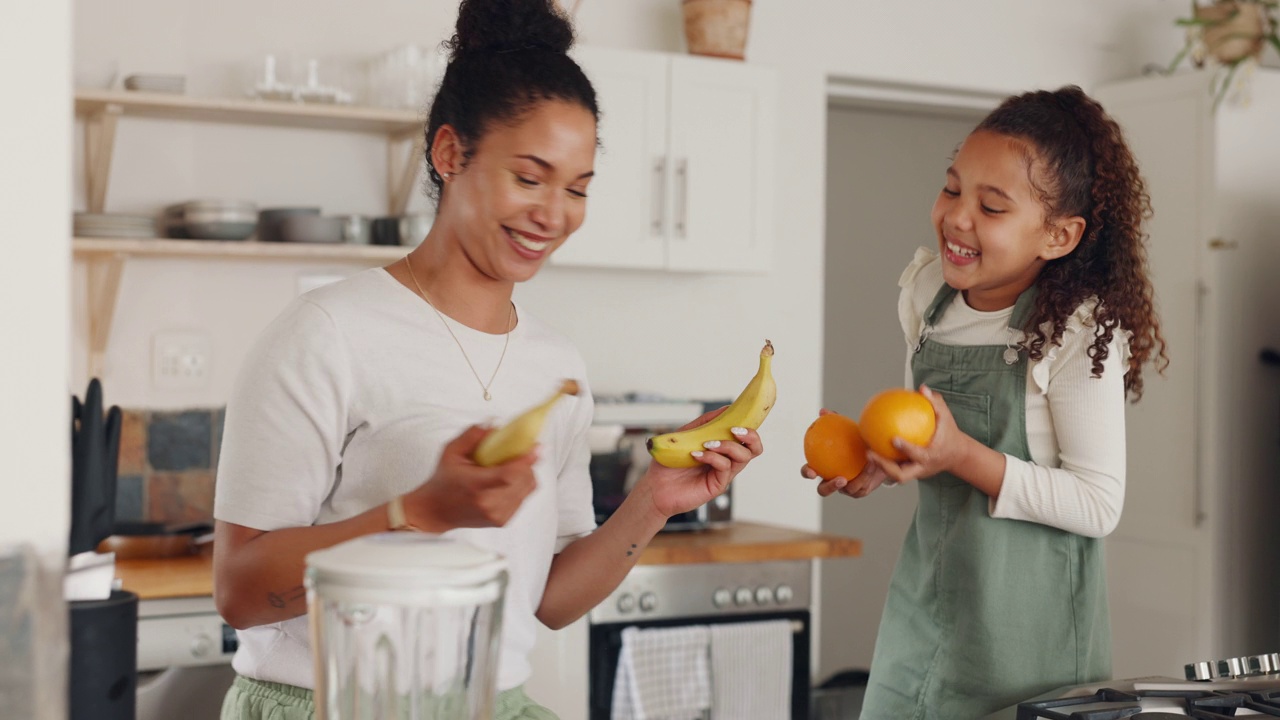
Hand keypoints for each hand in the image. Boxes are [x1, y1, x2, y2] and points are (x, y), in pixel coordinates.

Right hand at [402, 425, 538, 530]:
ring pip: (528, 489)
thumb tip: (494, 424)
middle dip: (528, 463)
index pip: (509, 475)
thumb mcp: (451, 452)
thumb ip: (472, 436)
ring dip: (526, 473)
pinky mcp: (503, 521)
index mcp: (477, 486)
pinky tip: (509, 480)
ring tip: (514, 465)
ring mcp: (498, 515)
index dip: (526, 460)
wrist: (436, 512)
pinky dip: (521, 485)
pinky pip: (523, 498)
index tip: (534, 446)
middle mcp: (490, 504)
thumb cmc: (443, 481)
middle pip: (524, 480)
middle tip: (523, 451)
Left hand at [634, 407, 763, 518]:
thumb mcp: (686, 435)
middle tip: (735, 430)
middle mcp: (727, 461)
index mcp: (723, 448)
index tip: (742, 414)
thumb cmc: (670, 462)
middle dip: (751, 436)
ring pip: (743, 457)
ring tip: (708, 443)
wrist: (655, 487)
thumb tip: (726, 409)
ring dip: (728, 445)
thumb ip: (706, 423)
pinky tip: (697, 455)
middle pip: (754, 449)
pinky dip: (713, 457)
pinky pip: (724, 467)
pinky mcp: (717, 485)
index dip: (750, 426)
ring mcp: (723, 474)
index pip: (746, 437)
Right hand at [801, 407, 892, 498]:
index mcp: (822, 468)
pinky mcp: (859, 491)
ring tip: (868, 463)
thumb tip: (823, 411)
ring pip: (849, 489)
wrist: (870, 453)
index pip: (809, 471)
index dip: (807, 472)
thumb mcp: (846, 431)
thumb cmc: (852, 440)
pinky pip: (863, 485)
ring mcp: (845, 489)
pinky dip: (868, 474)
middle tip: (841, 479)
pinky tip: (875, 462)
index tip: (812, 470)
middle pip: (823, 490)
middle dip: (829, 487)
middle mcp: (831, 481)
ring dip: (859, 477)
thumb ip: (834, 423)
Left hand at [869, 384, 972, 484]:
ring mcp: (916, 473)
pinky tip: (872, 449)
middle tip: (870, 453)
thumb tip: (922, 388)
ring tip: (867, 452)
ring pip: (895, 476)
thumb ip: (935, 403)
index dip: (905, 448)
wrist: (957, 455)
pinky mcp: (911, 473)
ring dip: (880, 467)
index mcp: (931, 456)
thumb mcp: (947, 417)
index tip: (893, 439)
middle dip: (884, 467)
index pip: (917, 454)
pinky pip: (895, 470)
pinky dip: (884, 463)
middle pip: (901, 475)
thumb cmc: (949, 434)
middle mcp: (922, 468)